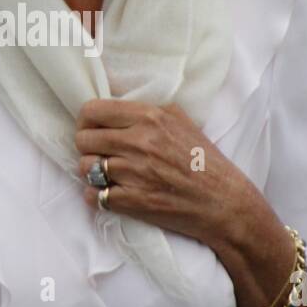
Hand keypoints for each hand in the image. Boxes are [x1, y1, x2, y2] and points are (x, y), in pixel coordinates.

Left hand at [74, 97, 247, 246]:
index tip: (92, 127)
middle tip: (99, 152)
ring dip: (91, 171)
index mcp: (150, 118)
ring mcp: (134, 173)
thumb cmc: (205, 160)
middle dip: (87, 146)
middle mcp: (139, 142)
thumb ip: (149, 109)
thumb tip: (116, 104)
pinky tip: (110, 192)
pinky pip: (93, 195)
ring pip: (85, 167)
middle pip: (83, 139)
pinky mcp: (133, 201)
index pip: (93, 110)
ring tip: (106, 173)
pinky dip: (97, 195)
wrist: (223, 202)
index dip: (86, 120)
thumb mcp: (182, 120)